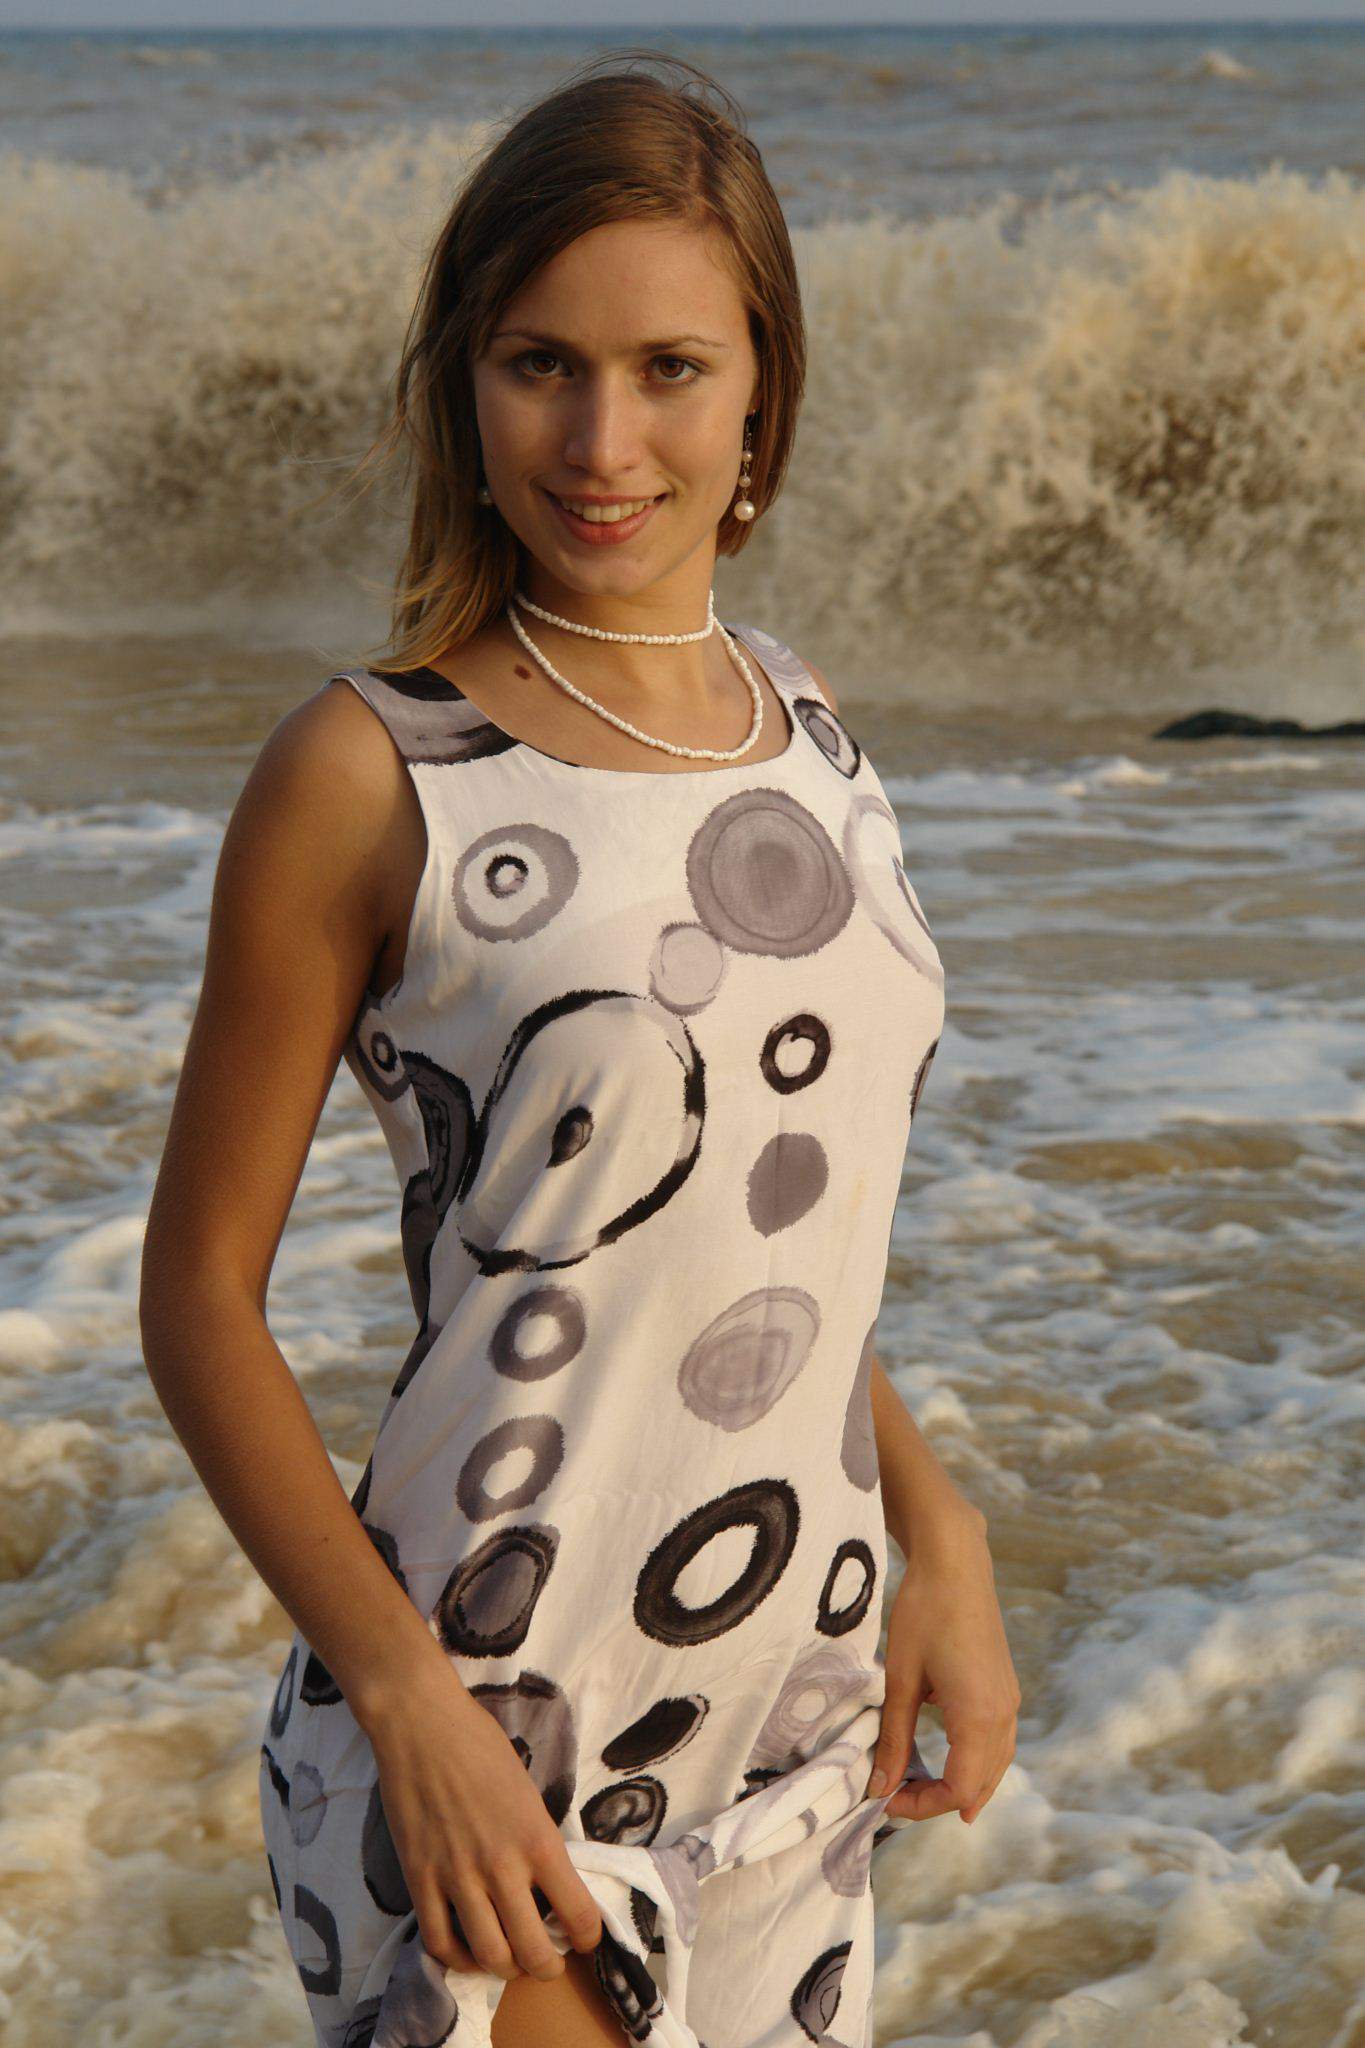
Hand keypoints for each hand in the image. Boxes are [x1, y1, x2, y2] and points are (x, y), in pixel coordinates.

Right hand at [364, 1661, 603, 1981]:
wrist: (422, 1724)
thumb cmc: (481, 1745)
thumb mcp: (529, 1792)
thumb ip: (538, 1841)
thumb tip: (549, 1883)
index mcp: (538, 1840)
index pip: (578, 1914)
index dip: (588, 1938)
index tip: (585, 1938)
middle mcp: (501, 1867)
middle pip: (533, 1951)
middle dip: (548, 1967)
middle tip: (549, 1961)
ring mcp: (457, 1877)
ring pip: (488, 1956)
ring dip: (506, 1969)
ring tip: (511, 1961)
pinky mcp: (419, 1880)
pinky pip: (440, 1942)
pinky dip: (458, 1960)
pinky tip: (469, 1952)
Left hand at [864, 1506, 1019, 1826]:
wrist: (956, 1562)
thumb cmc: (924, 1613)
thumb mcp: (901, 1678)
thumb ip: (894, 1737)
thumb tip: (880, 1787)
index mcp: (979, 1717)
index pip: (958, 1789)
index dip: (921, 1805)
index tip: (885, 1798)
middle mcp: (1004, 1716)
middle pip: (979, 1785)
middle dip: (939, 1800)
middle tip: (896, 1797)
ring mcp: (1010, 1702)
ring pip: (994, 1767)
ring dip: (961, 1785)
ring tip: (919, 1789)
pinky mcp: (1006, 1688)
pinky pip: (998, 1744)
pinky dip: (975, 1763)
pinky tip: (949, 1760)